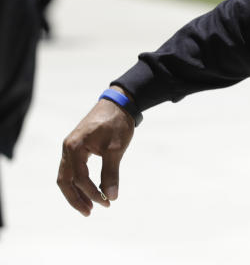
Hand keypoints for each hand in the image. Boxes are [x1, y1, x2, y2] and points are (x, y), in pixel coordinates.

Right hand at [57, 89, 134, 215]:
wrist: (119, 103)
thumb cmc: (117, 123)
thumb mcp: (116, 148)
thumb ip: (111, 172)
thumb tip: (112, 196)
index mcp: (74, 147)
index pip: (79, 178)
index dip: (92, 193)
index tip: (107, 202)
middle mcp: (67, 148)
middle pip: (64, 181)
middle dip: (76, 198)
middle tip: (90, 212)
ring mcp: (70, 148)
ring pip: (66, 176)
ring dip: (76, 192)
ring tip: (90, 206)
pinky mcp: (76, 148)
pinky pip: (72, 169)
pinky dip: (78, 182)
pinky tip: (89, 190)